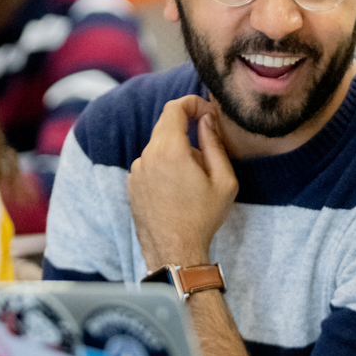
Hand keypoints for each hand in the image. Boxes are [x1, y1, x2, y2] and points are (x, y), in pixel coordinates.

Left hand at [127, 95, 237, 269]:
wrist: (175, 251)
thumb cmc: (202, 218)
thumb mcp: (224, 180)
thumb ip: (215, 143)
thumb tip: (207, 120)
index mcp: (170, 150)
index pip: (174, 108)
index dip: (192, 103)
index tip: (206, 112)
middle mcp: (147, 156)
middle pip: (165, 125)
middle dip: (187, 129)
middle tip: (207, 148)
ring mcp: (136, 171)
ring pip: (158, 146)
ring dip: (176, 151)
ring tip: (194, 178)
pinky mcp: (132, 185)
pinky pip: (150, 163)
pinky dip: (165, 166)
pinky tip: (178, 190)